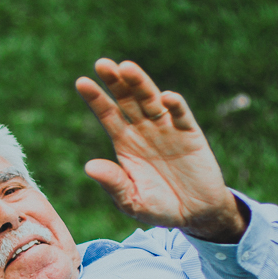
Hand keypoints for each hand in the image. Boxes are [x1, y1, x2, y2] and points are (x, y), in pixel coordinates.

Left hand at [76, 59, 247, 242]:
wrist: (195, 214)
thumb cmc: (159, 207)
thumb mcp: (132, 201)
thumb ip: (114, 184)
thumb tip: (90, 166)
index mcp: (125, 143)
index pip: (108, 115)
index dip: (96, 99)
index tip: (82, 82)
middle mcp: (144, 130)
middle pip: (128, 100)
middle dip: (116, 82)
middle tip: (103, 64)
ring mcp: (167, 129)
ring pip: (152, 100)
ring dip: (140, 84)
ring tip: (127, 68)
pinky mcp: (190, 134)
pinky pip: (181, 116)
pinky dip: (174, 105)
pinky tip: (165, 98)